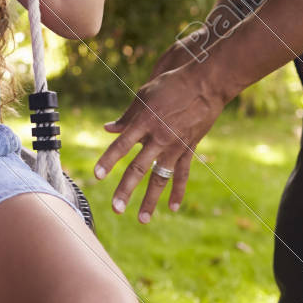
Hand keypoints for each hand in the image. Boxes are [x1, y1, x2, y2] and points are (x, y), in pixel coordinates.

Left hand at [94, 59, 227, 222]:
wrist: (205, 84)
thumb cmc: (171, 85)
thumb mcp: (144, 95)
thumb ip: (127, 116)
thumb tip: (108, 129)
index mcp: (144, 122)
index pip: (122, 145)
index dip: (108, 160)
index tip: (97, 175)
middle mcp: (159, 138)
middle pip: (138, 168)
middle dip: (125, 190)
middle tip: (115, 208)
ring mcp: (175, 146)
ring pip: (160, 178)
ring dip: (150, 199)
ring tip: (141, 219)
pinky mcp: (189, 149)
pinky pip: (182, 174)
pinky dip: (178, 191)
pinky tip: (172, 207)